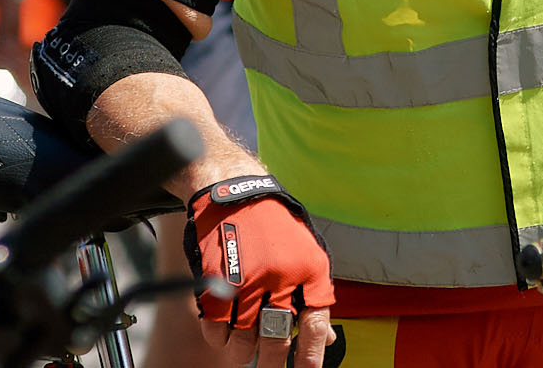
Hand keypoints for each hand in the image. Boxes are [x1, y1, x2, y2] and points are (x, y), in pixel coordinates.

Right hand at [187, 180, 335, 367]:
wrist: (234, 191)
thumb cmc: (274, 224)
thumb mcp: (306, 251)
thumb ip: (313, 293)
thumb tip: (326, 338)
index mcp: (309, 268)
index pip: (315, 324)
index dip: (311, 355)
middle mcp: (281, 276)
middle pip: (277, 338)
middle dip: (273, 364)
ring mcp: (247, 279)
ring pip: (244, 340)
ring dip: (242, 354)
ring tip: (243, 353)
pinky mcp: (217, 280)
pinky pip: (216, 327)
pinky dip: (218, 338)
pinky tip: (223, 334)